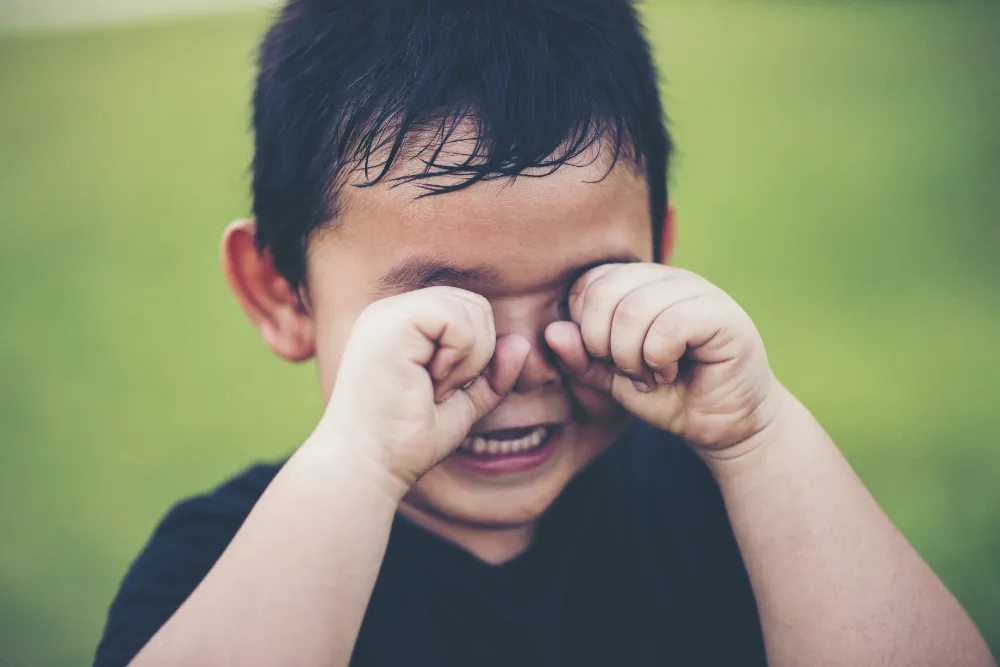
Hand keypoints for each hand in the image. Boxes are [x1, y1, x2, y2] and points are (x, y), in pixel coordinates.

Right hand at [321, 286, 529, 493]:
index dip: (476, 354)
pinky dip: (460, 356)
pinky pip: (458, 318)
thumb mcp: (462, 404)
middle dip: (477, 354)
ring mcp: (390, 312)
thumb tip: (521, 342)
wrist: (368, 464)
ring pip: (470, 309)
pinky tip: (429, 381)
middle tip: (439, 391)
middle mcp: (393, 311)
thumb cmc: (406, 440)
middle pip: (474, 305)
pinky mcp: (393, 321)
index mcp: (403, 325)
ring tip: (432, 388)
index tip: (442, 393)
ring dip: (468, 359)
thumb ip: (492, 375)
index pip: (467, 312)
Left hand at [546, 263, 783, 453]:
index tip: (604, 360)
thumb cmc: (668, 397)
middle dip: (602, 344)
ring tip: (649, 375)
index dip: (584, 328)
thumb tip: (552, 331)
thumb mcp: (612, 382)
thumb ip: (581, 359)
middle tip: (626, 371)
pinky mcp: (723, 315)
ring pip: (634, 309)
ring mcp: (698, 291)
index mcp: (640, 284)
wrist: (723, 426)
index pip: (589, 282)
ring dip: (631, 357)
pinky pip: (669, 325)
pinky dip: (658, 359)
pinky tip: (670, 372)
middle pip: (605, 292)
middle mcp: (668, 278)